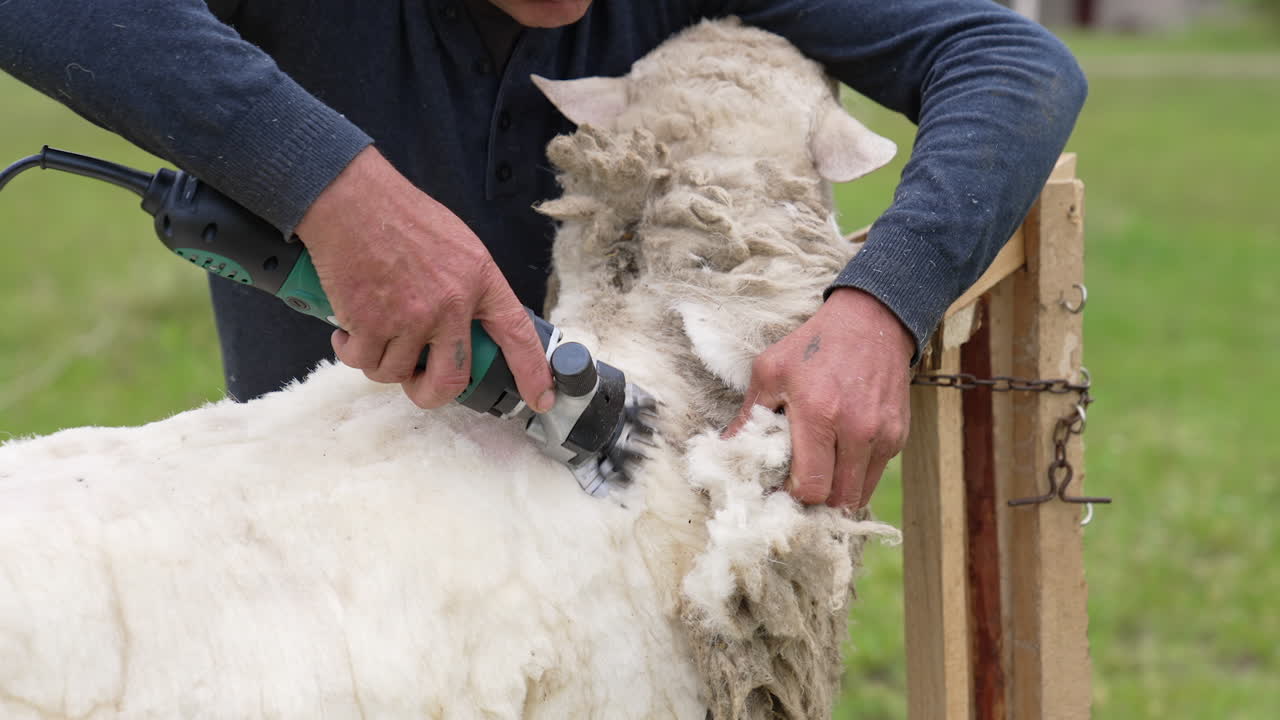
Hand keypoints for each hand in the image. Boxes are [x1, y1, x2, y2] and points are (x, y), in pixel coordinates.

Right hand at [295, 146, 553, 411]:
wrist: (352, 199)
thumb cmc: (400, 215)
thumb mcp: (457, 244)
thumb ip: (467, 286)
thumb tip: (465, 324)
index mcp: (479, 280)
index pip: (517, 334)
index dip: (532, 371)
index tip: (540, 399)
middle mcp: (451, 304)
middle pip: (452, 378)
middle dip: (432, 393)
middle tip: (418, 385)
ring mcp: (412, 317)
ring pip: (397, 373)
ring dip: (382, 364)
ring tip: (372, 336)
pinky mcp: (371, 323)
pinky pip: (363, 361)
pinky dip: (352, 353)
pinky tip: (348, 333)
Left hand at [725, 288, 913, 507]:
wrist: (873, 320)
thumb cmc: (814, 344)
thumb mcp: (770, 370)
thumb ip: (748, 415)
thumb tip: (725, 448)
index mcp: (819, 414)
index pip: (811, 487)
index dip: (791, 496)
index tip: (778, 487)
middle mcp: (856, 430)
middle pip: (837, 500)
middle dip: (814, 501)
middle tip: (796, 487)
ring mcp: (882, 435)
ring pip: (860, 494)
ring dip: (837, 493)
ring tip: (818, 475)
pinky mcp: (899, 436)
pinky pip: (875, 475)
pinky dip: (856, 475)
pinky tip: (839, 455)